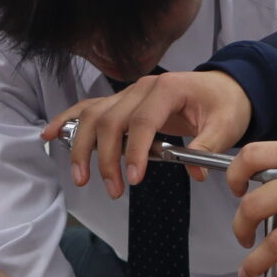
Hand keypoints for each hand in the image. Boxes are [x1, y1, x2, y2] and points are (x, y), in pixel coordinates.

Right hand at [43, 71, 252, 198]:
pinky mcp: (122, 101)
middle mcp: (142, 87)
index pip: (143, 121)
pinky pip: (89, 108)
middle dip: (107, 158)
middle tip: (113, 189)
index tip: (133, 179)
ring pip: (93, 115)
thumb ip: (207, 147)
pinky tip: (50, 134)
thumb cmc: (225, 104)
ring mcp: (128, 93)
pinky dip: (67, 120)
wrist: (225, 87)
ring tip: (81, 177)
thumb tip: (193, 171)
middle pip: (111, 120)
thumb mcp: (226, 125)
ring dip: (82, 146)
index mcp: (168, 89)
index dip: (135, 151)